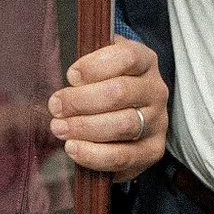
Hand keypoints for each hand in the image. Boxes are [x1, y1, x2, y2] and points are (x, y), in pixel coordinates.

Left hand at [48, 36, 167, 177]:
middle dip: (80, 101)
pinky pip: (123, 156)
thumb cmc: (104, 83)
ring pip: (123, 125)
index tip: (71, 76)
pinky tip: (73, 148)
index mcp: (144, 61)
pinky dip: (94, 154)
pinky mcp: (153, 149)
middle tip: (56, 107)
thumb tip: (70, 78)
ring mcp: (157, 121)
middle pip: (120, 93)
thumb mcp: (98, 64)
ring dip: (85, 127)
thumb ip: (86, 65)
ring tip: (59, 128)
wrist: (126, 112)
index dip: (95, 66)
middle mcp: (155, 90)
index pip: (127, 57)